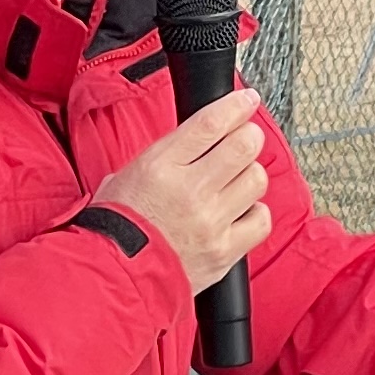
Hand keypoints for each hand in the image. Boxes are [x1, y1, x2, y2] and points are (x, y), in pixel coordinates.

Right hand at [95, 87, 270, 295]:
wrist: (113, 276)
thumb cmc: (117, 226)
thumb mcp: (126, 174)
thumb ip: (165, 154)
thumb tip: (198, 136)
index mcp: (161, 166)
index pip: (211, 123)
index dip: (236, 105)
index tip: (247, 98)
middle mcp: (189, 190)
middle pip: (243, 145)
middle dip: (249, 136)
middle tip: (245, 138)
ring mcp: (210, 221)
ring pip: (256, 179)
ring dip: (250, 174)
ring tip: (236, 180)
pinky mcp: (223, 250)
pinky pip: (261, 219)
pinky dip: (255, 212)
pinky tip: (240, 212)